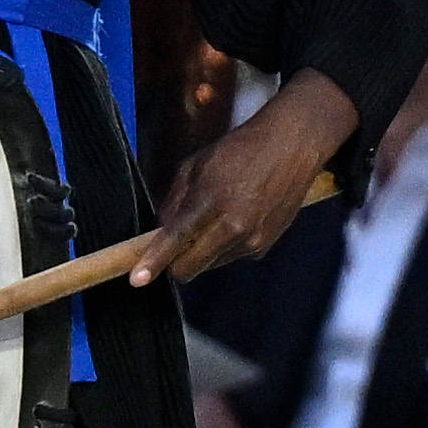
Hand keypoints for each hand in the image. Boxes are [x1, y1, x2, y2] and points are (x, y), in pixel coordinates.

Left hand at [137, 70, 348, 283]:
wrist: (291, 147)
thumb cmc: (237, 151)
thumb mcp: (193, 166)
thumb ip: (173, 202)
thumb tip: (159, 232)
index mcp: (210, 202)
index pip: (175, 240)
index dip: (154, 262)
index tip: (137, 280)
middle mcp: (234, 227)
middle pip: (191, 267)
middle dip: (175, 263)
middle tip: (171, 246)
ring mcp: (253, 240)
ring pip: (210, 264)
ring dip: (201, 251)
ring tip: (213, 218)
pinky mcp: (266, 246)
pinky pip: (231, 256)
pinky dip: (224, 246)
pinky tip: (235, 219)